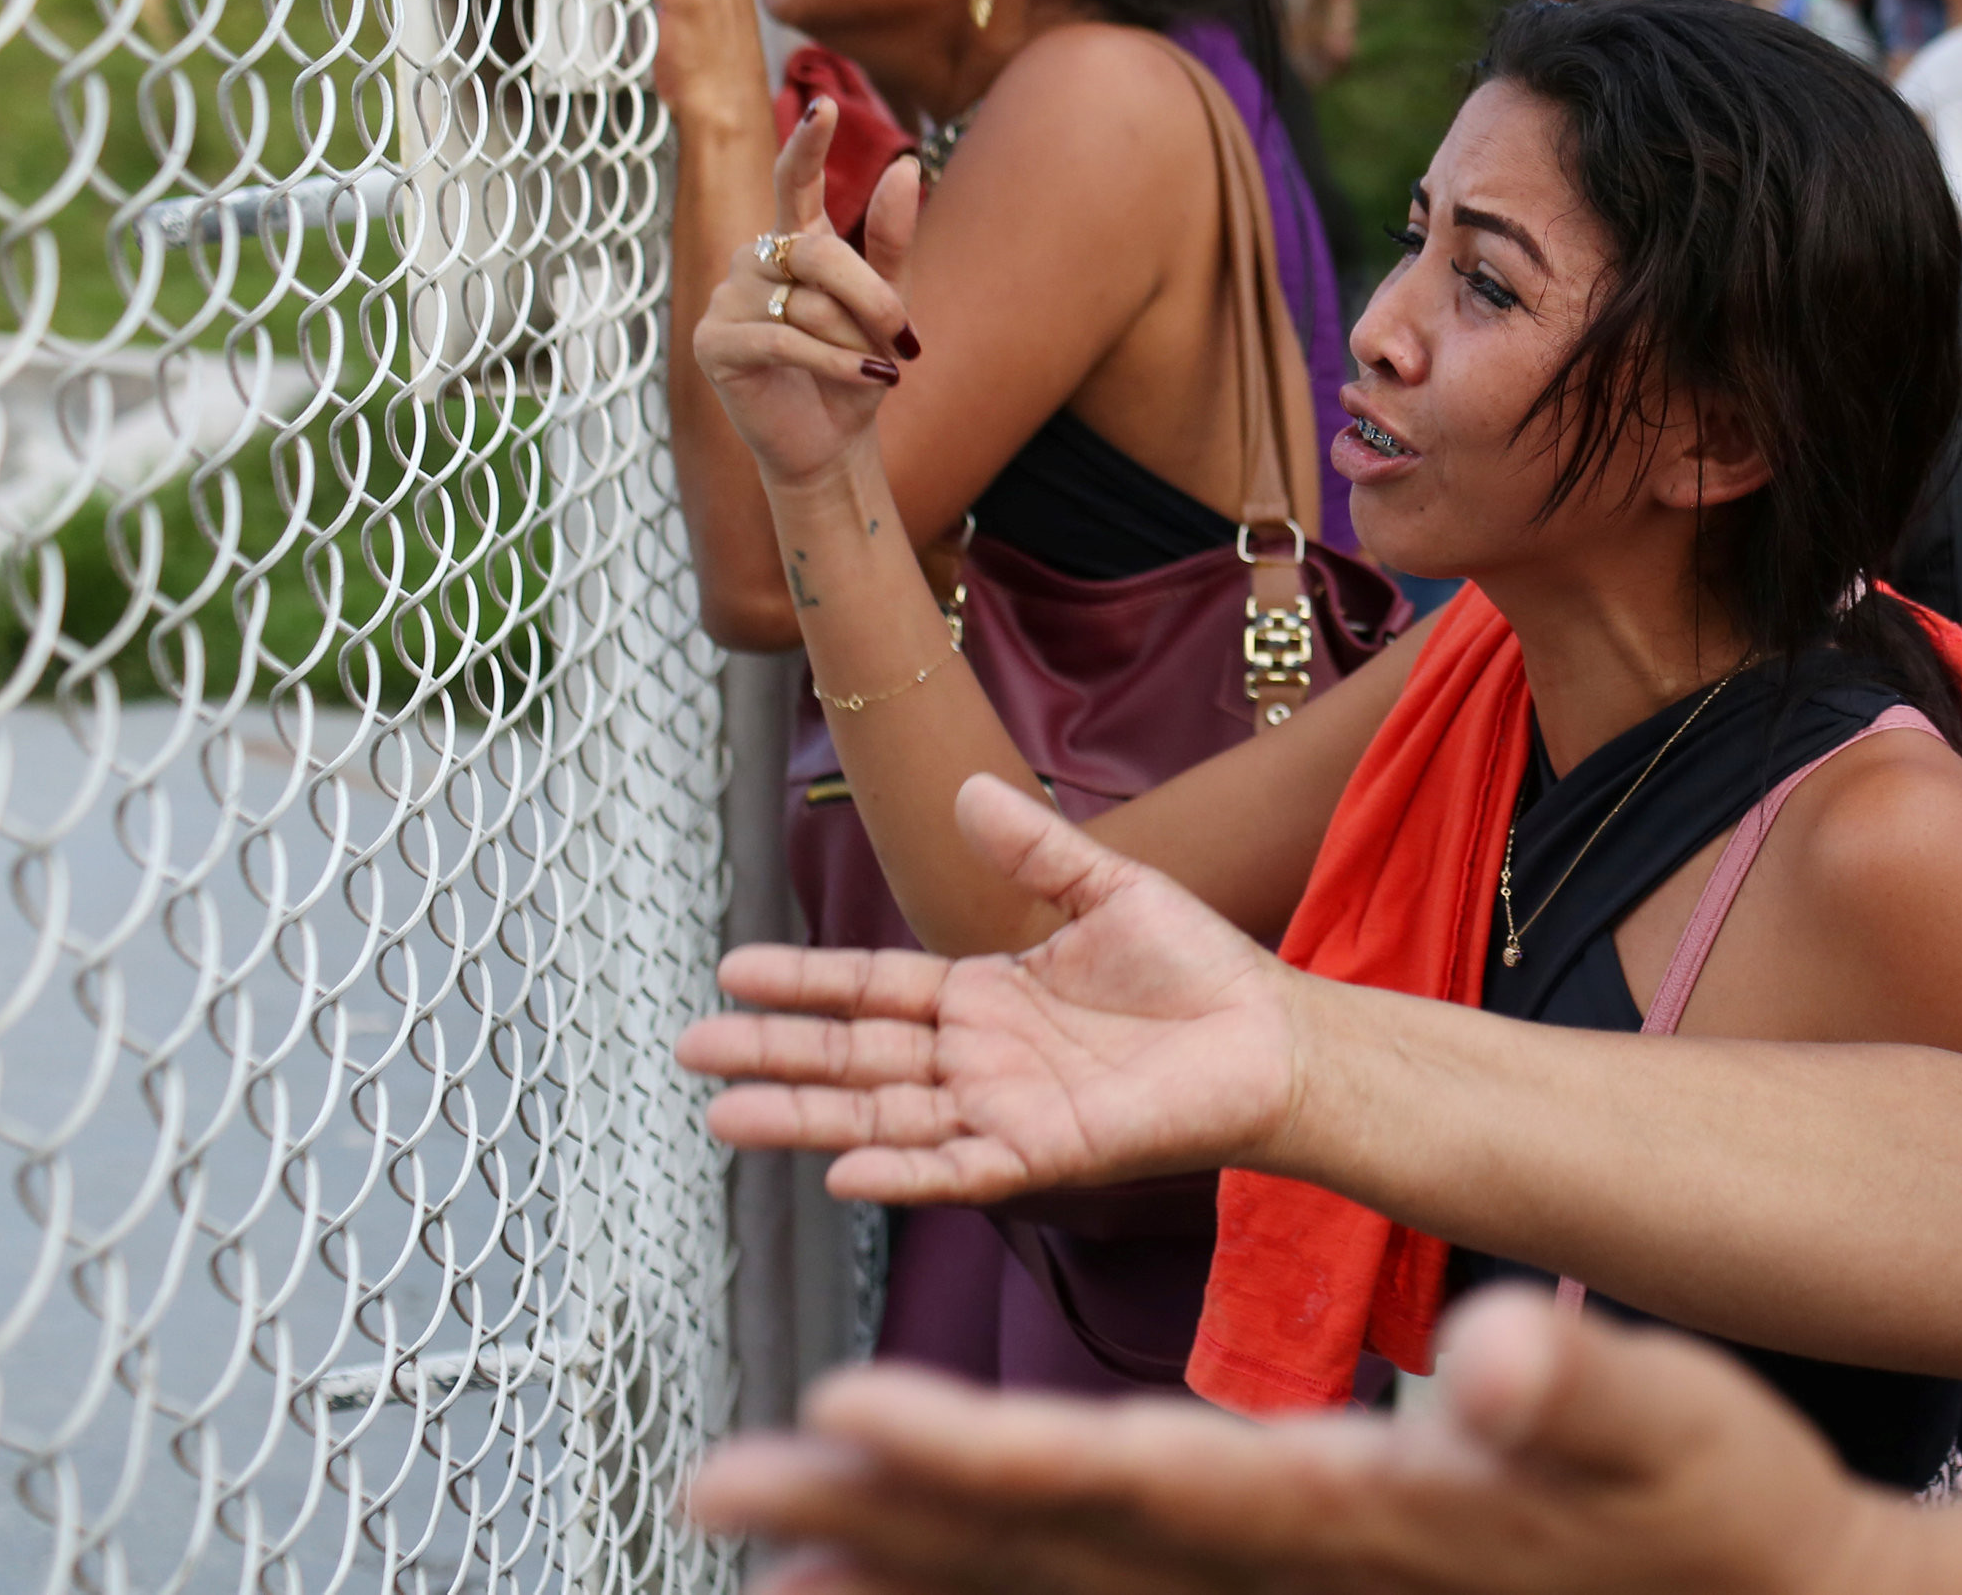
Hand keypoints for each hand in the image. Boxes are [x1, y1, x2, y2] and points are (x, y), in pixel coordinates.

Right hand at [679, 773, 1308, 1200]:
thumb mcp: (1108, 889)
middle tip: (690, 1050)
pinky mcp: (1047, 1155)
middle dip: (772, 1054)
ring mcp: (1005, 1110)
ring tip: (726, 1116)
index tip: (730, 970)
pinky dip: (904, 1171)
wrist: (1271, 1035)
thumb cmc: (1199, 968)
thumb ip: (1035, 848)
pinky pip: (960, 1169)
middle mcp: (980, 1058)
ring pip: (885, 1116)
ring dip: (807, 1119)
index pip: (871, 988)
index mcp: (986, 995)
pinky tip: (842, 1170)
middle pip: (855, 1056)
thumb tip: (967, 790)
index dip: (803, 980)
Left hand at [687, 1288, 1896, 1594]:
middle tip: (719, 1477)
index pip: (1136, 1485)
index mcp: (1351, 1518)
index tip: (850, 1416)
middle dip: (877, 1517)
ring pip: (1056, 1586)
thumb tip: (1498, 1347)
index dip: (985, 1461)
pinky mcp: (1295, 1588)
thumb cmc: (1715, 1514)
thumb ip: (1576, 1387)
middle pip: (1046, 1551)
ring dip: (902, 1560)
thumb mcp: (1678, 1426)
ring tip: (762, 1539)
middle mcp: (1287, 1574)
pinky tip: (910, 1573)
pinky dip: (997, 1584)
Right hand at [688, 102, 919, 493]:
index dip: (807, 143)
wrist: (831, 443)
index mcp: (794, 244)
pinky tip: (865, 379)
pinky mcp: (714, 342)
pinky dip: (833, 361)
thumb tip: (906, 166)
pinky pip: (782, 338)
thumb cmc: (857, 369)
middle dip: (871, 296)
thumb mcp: (889, 304)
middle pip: (818, 252)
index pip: (793, 181)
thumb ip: (892, 240)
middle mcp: (754, 261)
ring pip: (804, 302)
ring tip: (874, 370)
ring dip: (854, 340)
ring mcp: (727, 299)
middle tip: (906, 338)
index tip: (822, 103)